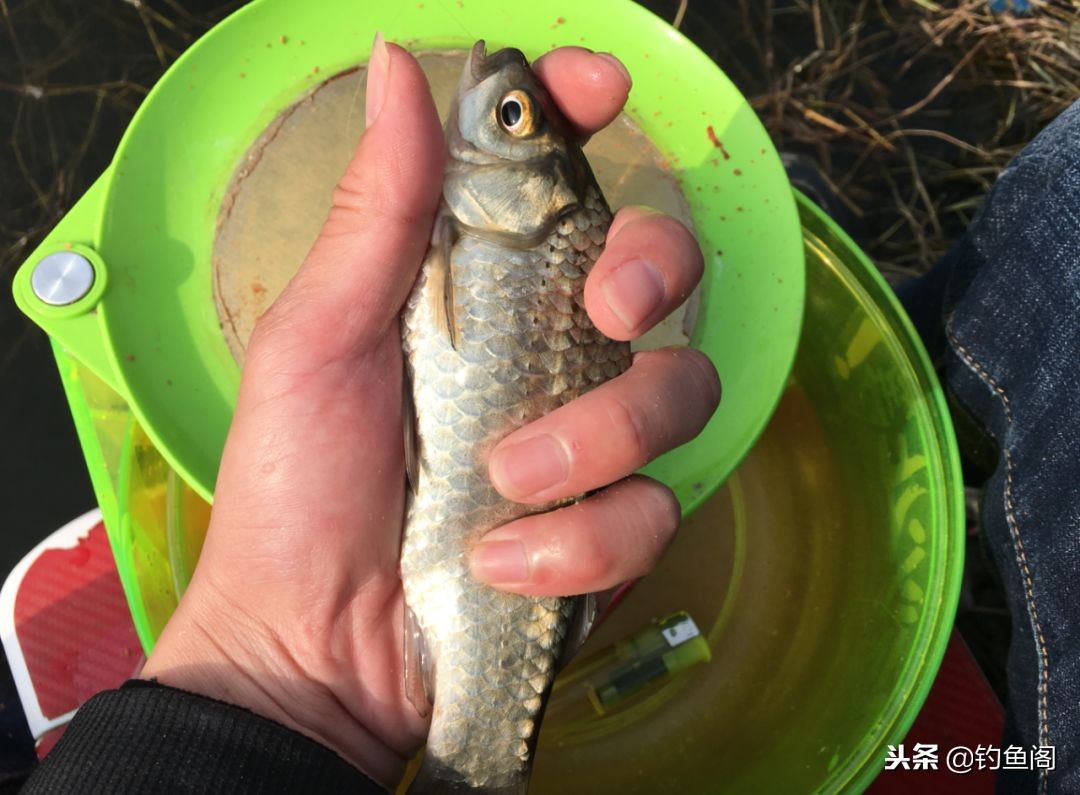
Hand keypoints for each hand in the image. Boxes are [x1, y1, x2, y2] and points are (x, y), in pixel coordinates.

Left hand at [141, 39, 717, 787]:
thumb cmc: (295, 490)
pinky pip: (652, 511)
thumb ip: (376, 211)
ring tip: (502, 481)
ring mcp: (586, 442)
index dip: (585, 120)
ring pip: (679, 389)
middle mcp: (545, 350)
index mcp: (474, 288)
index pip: (554, 178)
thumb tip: (396, 65)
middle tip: (611, 304)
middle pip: (661, 267)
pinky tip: (501, 564)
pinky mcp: (608, 531)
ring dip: (595, 438)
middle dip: (656, 265)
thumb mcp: (319, 340)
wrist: (310, 649)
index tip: (600, 92)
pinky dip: (577, 542)